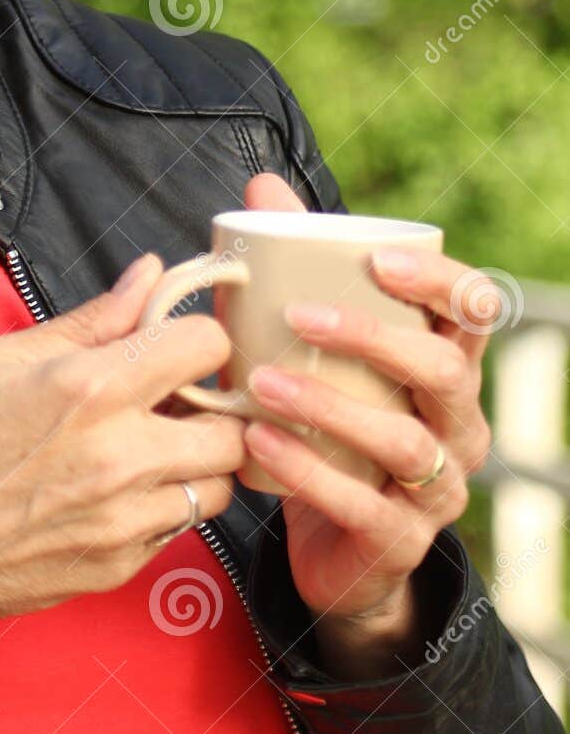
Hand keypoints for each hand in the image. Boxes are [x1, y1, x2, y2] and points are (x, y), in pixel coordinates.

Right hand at [0, 253, 244, 702]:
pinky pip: (179, 529)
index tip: (175, 346)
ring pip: (220, 485)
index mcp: (92, 387)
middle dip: (213, 409)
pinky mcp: (120, 564)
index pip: (208, 345)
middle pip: (233, 426)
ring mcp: (125, 518)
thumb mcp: (3, 358)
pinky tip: (119, 494)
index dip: (197, 339)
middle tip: (175, 404)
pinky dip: (164, 508)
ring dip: (198, 464)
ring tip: (152, 451)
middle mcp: (122, 454)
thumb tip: (150, 275)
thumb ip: (94, 320)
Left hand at [237, 174, 492, 675]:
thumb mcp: (322, 352)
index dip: (440, 281)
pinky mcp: (401, 540)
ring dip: (329, 407)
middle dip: (375, 338)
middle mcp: (458, 425)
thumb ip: (300, 271)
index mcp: (448, 368)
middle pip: (443, 372)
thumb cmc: (332, 429)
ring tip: (263, 382)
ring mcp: (437, 488)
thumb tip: (263, 187)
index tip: (376, 259)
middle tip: (300, 316)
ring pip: (404, 442)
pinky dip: (307, 470)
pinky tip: (258, 442)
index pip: (475, 312)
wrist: (334, 547)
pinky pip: (363, 505)